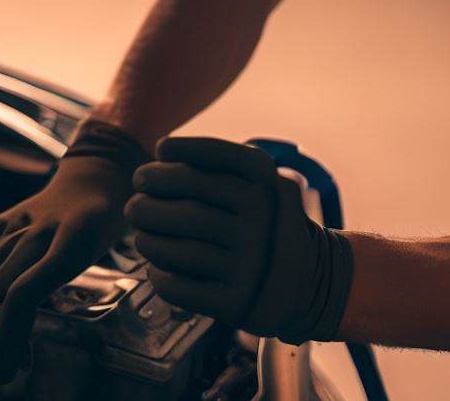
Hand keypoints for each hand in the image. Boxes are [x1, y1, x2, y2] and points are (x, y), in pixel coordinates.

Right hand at [0, 119, 148, 382]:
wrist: (93, 184)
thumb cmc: (94, 234)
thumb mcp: (91, 263)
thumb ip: (48, 289)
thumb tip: (9, 343)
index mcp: (72, 242)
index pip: (24, 291)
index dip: (7, 334)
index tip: (1, 371)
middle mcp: (42, 227)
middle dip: (3, 307)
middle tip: (21, 312)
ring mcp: (19, 219)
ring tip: (13, 282)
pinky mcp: (3, 216)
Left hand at [124, 136, 353, 344]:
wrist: (314, 282)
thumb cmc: (272, 225)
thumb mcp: (268, 186)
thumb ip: (227, 168)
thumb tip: (163, 153)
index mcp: (268, 186)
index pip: (217, 156)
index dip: (183, 148)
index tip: (159, 148)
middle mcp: (262, 221)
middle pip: (188, 205)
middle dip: (150, 199)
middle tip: (134, 199)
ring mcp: (251, 263)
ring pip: (180, 249)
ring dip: (149, 239)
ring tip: (141, 233)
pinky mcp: (239, 302)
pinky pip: (183, 288)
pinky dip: (160, 276)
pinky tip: (155, 267)